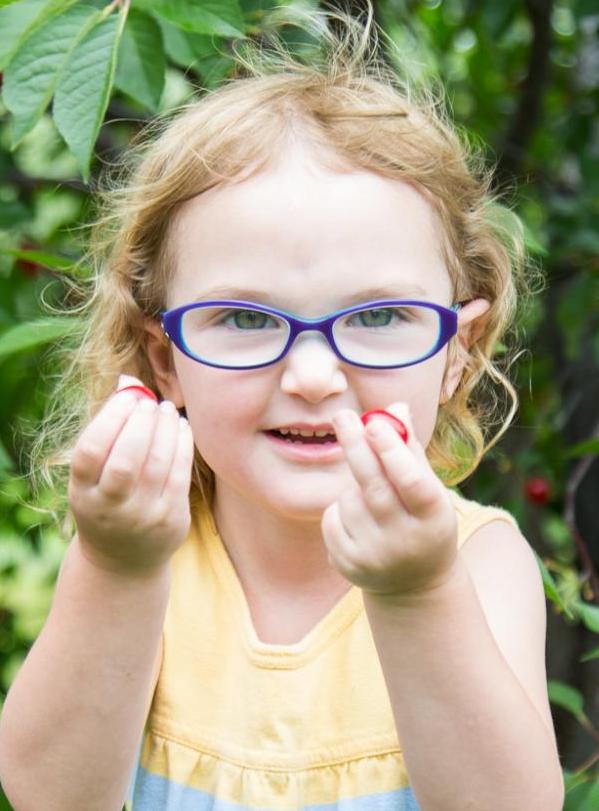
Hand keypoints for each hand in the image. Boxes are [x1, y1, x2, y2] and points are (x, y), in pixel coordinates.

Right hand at [68, 375, 194, 577]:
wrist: (124, 560)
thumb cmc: (108, 501)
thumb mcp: (95, 475)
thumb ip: (109, 430)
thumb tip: (128, 381)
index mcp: (83, 494)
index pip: (90, 451)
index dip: (109, 419)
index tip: (127, 398)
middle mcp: (110, 508)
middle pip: (126, 459)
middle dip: (141, 423)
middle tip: (150, 403)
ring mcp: (143, 516)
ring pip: (158, 464)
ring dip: (166, 429)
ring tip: (167, 410)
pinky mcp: (172, 519)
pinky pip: (180, 474)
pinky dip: (183, 445)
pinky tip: (182, 427)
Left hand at [322, 403, 458, 599]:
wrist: (415, 585)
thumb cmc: (422, 520)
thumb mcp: (428, 488)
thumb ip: (410, 450)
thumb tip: (395, 407)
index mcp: (434, 518)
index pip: (412, 481)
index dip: (392, 452)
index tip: (373, 422)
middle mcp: (406, 541)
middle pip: (374, 487)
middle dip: (356, 447)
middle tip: (342, 416)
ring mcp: (376, 557)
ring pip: (349, 500)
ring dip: (352, 487)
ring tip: (371, 499)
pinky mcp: (349, 566)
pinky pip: (332, 519)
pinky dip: (339, 510)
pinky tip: (358, 521)